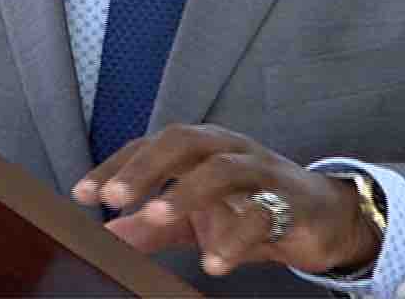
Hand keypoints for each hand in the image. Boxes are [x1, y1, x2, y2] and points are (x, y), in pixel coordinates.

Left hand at [72, 124, 379, 277]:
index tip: (81, 193)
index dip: (115, 165)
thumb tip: (104, 236)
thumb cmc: (250, 207)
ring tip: (154, 218)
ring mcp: (261, 171)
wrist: (323, 218)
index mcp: (201, 148)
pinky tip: (213, 263)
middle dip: (145, 167)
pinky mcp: (290, 201)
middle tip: (113, 196)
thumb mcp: (195, 218)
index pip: (150, 145)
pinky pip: (261, 215)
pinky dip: (235, 239)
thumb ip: (151, 225)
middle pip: (183, 142)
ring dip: (186, 193)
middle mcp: (228, 149)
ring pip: (222, 170)